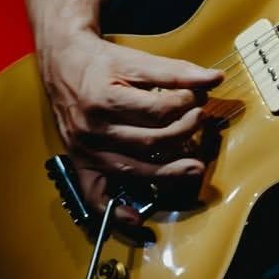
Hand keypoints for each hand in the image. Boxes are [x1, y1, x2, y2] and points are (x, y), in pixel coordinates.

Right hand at [41, 32, 221, 217]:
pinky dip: (115, 211)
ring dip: (167, 174)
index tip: (196, 97)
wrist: (63, 64)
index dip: (185, 105)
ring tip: (194, 169)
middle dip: (183, 134)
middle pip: (150, 143)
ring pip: (132, 170)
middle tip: (199, 121)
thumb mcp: (137, 60)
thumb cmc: (101, 63)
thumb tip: (214, 78)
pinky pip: (95, 195)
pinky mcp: (81, 163)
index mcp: (105, 99)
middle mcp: (93, 128)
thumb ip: (177, 72)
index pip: (157, 111)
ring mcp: (86, 149)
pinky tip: (137, 218)